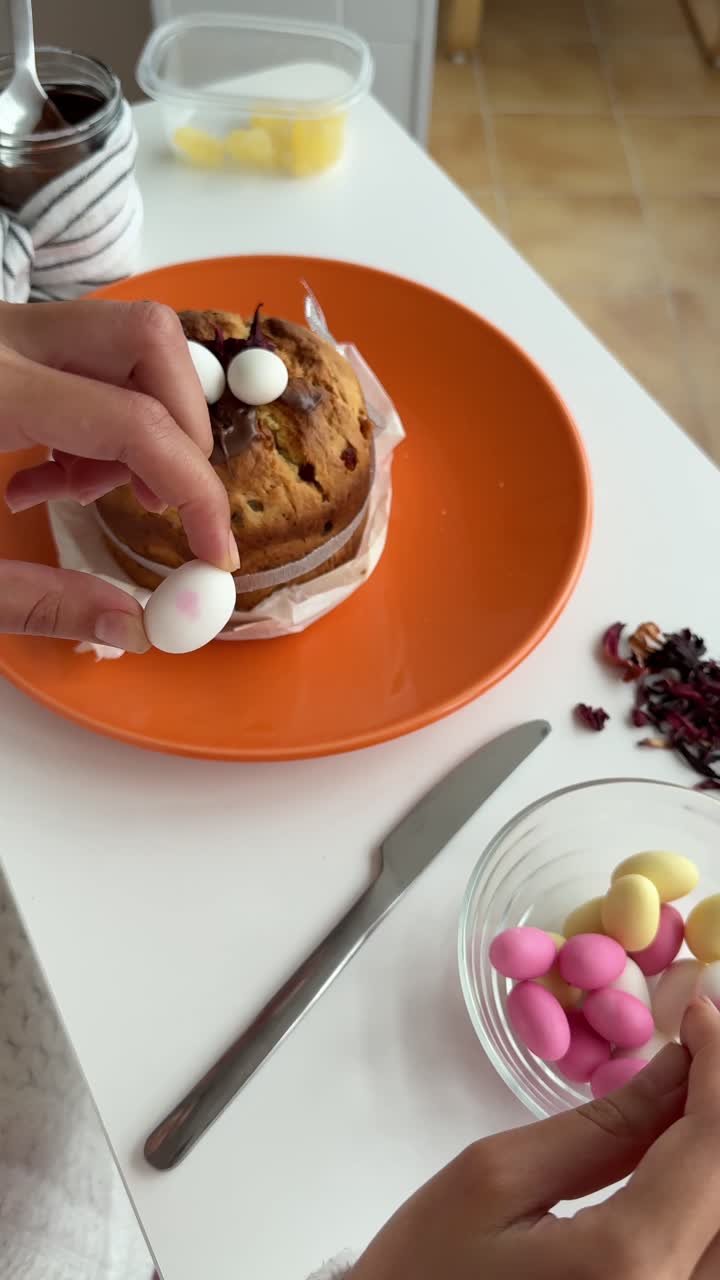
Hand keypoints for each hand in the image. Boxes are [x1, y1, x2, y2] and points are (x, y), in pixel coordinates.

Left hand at [0, 299, 237, 651]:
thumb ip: (39, 602)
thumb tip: (130, 626)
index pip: (134, 423)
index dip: (195, 492)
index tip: (214, 553)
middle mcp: (3, 339)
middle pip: (149, 338)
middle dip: (185, 425)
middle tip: (161, 498)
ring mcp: (5, 329)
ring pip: (125, 340)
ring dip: (139, 421)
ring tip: (80, 492)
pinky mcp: (4, 339)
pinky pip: (86, 353)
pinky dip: (98, 414)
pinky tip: (48, 475)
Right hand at [352, 999, 719, 1279]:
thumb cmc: (422, 1275)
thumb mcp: (496, 1177)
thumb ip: (600, 1126)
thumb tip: (678, 1068)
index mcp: (629, 1263)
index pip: (713, 1145)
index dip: (718, 1064)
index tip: (700, 1012)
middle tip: (697, 1051)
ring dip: (714, 1156)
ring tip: (686, 1100)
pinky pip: (710, 1262)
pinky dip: (706, 1203)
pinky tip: (679, 1161)